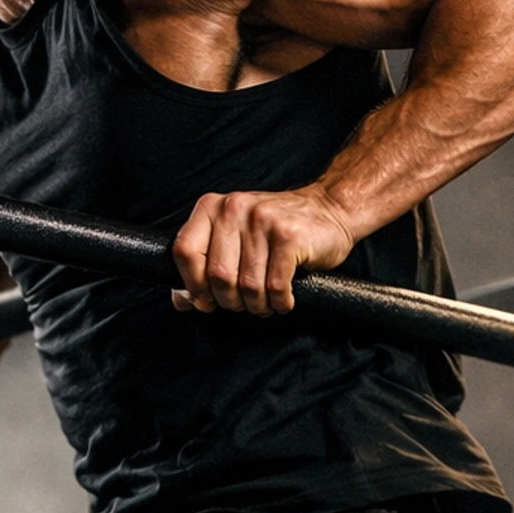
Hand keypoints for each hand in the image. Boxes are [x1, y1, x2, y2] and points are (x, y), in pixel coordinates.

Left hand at [171, 187, 355, 314]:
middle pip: (218, 275)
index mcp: (213, 207)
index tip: (207, 299)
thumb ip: (204, 266)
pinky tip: (284, 298)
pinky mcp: (289, 236)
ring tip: (266, 302)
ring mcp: (263, 220)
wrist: (330, 209)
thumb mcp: (235, 239)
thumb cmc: (277, 231)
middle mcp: (234, 208)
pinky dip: (279, 302)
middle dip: (231, 301)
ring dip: (258, 305)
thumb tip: (182, 301)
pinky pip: (275, 287)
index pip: (185, 251)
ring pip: (248, 286)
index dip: (193, 284)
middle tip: (245, 303)